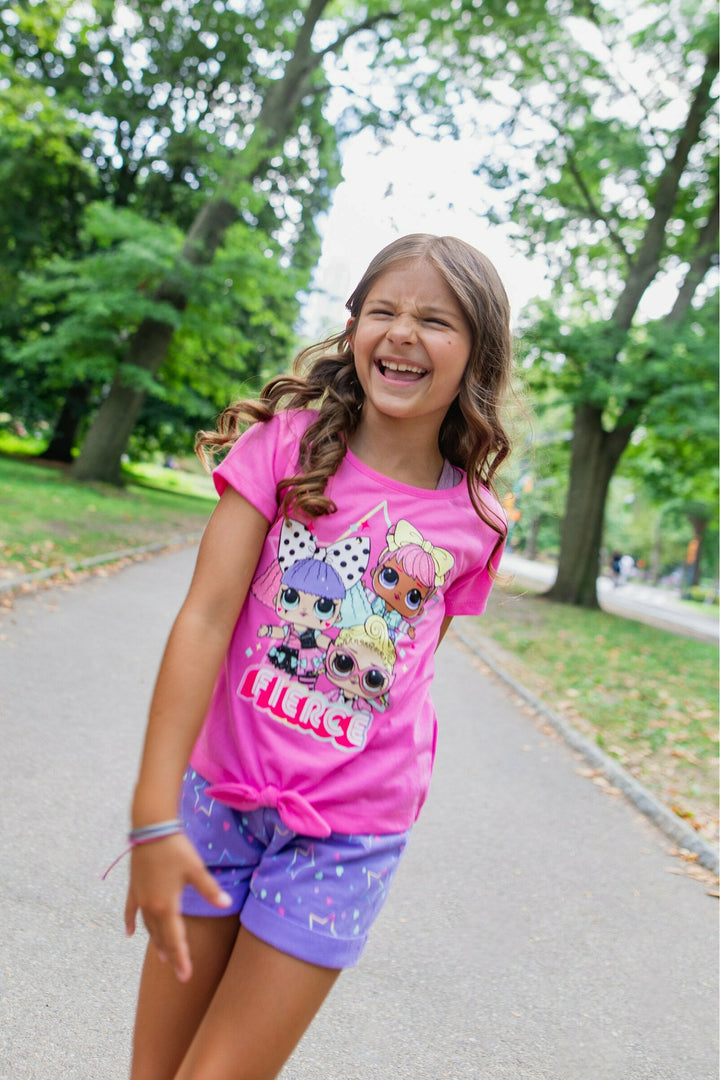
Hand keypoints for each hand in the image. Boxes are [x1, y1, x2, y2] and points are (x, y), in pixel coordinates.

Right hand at [124, 833, 231, 981]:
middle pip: (161, 937)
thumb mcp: (196, 870)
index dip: (181, 958)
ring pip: (148, 927)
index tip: (186, 976)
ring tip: (162, 956)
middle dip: (171, 955)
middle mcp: (150, 907)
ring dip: (155, 942)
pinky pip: (131, 911)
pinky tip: (129, 933)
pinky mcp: (134, 888)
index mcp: (167, 906)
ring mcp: (140, 898)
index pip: (175, 940)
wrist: (151, 829)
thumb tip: (226, 904)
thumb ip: (210, 890)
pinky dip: (131, 923)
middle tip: (178, 972)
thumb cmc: (176, 849)